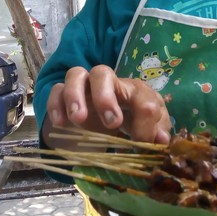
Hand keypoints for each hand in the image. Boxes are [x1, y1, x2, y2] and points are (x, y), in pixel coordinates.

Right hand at [44, 65, 171, 147]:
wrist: (103, 127)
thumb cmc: (130, 124)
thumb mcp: (148, 130)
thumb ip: (156, 133)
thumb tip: (161, 139)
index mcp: (134, 91)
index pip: (142, 96)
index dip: (145, 120)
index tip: (141, 142)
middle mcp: (108, 83)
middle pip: (102, 73)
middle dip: (105, 96)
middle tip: (111, 123)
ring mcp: (82, 87)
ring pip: (75, 74)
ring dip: (75, 95)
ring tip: (79, 119)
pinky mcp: (63, 96)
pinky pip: (55, 90)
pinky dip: (56, 104)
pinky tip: (60, 123)